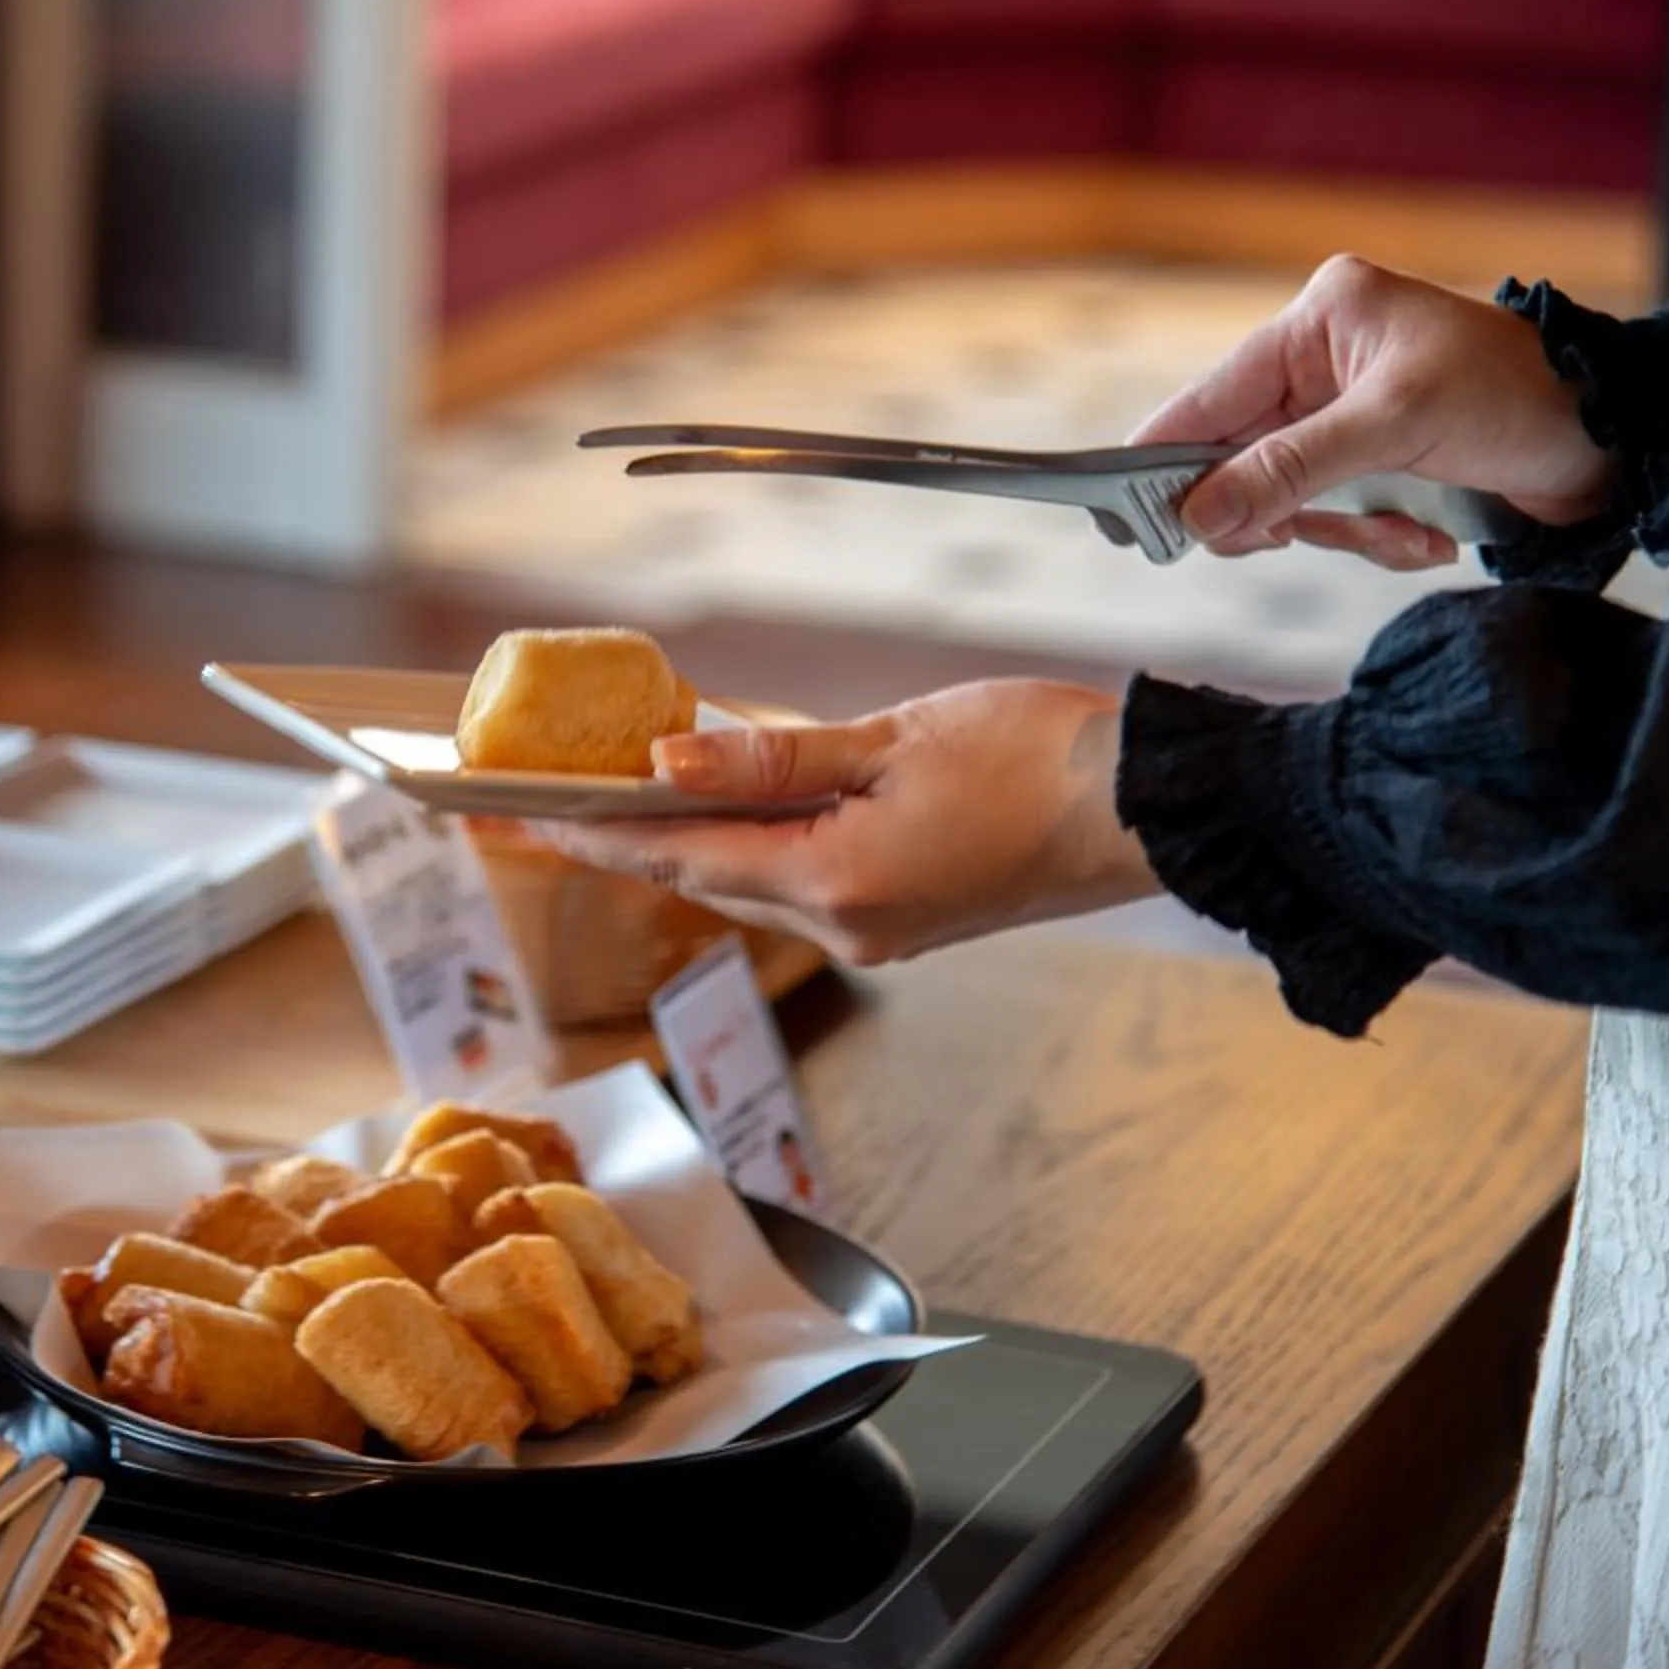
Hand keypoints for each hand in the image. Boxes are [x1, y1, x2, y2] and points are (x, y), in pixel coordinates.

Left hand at [535, 682, 1158, 966]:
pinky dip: (758, 843)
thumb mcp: (892, 739)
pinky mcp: (906, 916)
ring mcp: (878, 929)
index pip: (682, 858)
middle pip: (709, 876)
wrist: (1144, 809)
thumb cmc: (1038, 758)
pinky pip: (804, 880)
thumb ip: (774, 755)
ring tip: (627, 791)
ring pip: (755, 880)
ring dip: (695, 839)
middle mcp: (847, 924)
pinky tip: (736, 801)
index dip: (597, 835)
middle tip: (556, 798)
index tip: (525, 820)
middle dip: (632, 836)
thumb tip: (669, 758)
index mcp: (836, 883)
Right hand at [1133, 254, 1613, 567]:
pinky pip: (1332, 518)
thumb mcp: (1395, 426)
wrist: (1621, 442)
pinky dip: (1372, 538)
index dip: (1166, 459)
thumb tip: (1198, 513)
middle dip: (1275, 508)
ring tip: (1400, 533)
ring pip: (1285, 499)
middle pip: (1239, 458)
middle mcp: (1324, 364)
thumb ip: (1288, 469)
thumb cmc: (1520, 398)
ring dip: (1338, 531)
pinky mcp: (1378, 463)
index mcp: (1319, 323)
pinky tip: (1425, 534)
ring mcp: (1349, 417)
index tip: (1131, 518)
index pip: (1209, 398)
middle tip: (1284, 539)